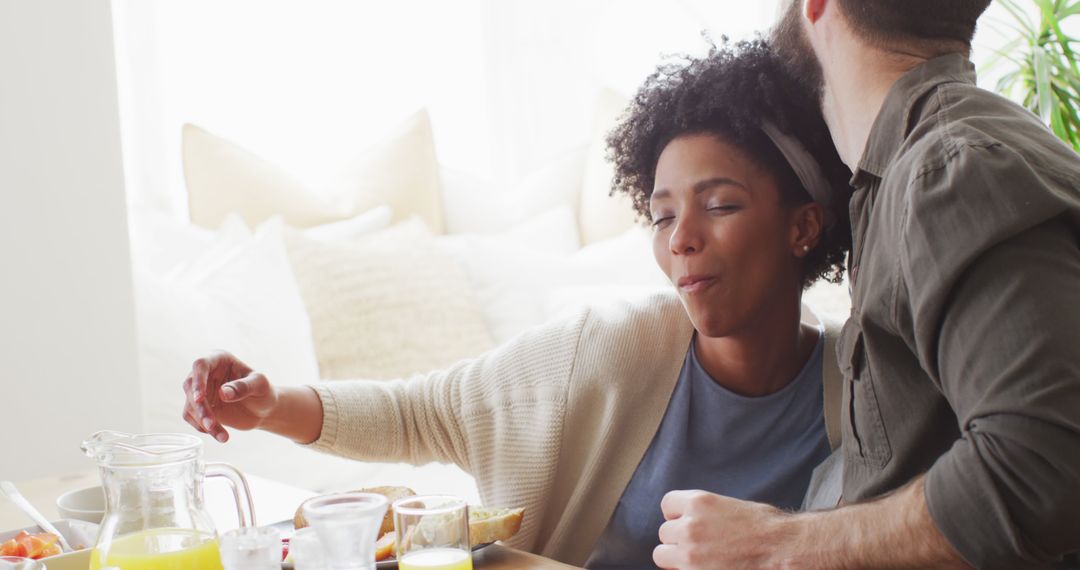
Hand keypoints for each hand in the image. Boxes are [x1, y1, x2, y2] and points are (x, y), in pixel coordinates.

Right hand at [182, 351, 279, 442]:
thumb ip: (244, 387)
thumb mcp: (260, 386)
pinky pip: (192, 417)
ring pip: (190, 405)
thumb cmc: (264, 392)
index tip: (199, 398)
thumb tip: (223, 393)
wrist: (263, 410)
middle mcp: (206, 373)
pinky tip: (220, 435)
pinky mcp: (199, 407)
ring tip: (223, 436)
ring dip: (202, 421)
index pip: (201, 365)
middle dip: (200, 407)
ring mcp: (200, 390)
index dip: (198, 381)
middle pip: (190, 387)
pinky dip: (202, 428)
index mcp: (220, 359)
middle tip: (211, 424)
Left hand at [654, 490, 792, 568]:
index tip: (687, 522)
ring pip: (662, 555)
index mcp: (699, 503)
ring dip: (676, 558)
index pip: (667, 505)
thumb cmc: (768, 528)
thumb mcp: (732, 506)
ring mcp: (691, 554)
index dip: (677, 515)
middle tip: (698, 545)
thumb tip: (692, 520)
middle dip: (678, 538)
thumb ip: (706, 513)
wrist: (785, 550)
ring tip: (698, 560)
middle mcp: (690, 526)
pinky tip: (705, 568)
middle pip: (664, 533)